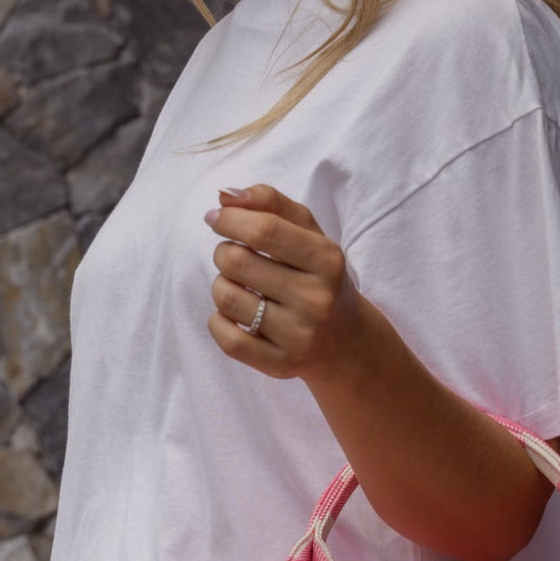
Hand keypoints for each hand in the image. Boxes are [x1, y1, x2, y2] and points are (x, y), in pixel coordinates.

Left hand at [203, 183, 364, 382]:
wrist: (344, 341)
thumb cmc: (318, 277)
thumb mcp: (309, 233)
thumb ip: (271, 203)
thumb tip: (224, 196)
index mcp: (327, 260)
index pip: (264, 230)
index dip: (230, 219)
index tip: (215, 218)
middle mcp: (316, 300)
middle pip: (236, 262)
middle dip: (224, 252)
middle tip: (233, 258)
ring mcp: (299, 336)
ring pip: (226, 299)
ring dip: (221, 286)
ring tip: (237, 287)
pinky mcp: (281, 365)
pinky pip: (228, 340)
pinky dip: (218, 322)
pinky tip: (232, 315)